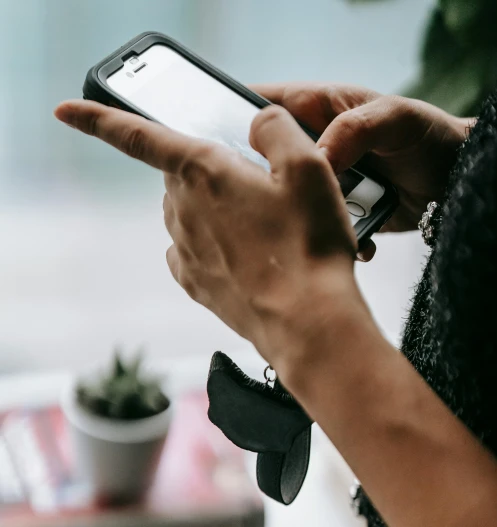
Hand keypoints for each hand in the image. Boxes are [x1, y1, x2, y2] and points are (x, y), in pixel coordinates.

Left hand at [55, 100, 363, 373]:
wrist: (307, 321)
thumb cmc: (309, 245)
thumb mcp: (309, 166)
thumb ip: (275, 129)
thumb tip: (256, 125)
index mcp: (203, 170)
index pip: (137, 135)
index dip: (97, 119)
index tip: (63, 111)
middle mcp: (183, 209)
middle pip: (181, 175)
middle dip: (211, 174)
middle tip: (261, 191)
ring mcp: (185, 250)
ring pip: (187, 214)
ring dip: (214, 212)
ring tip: (264, 230)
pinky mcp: (195, 284)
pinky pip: (189, 252)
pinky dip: (209, 246)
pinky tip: (240, 255)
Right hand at [254, 83, 471, 233]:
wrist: (458, 185)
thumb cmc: (429, 137)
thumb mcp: (395, 120)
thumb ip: (353, 129)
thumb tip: (315, 158)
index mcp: (316, 109)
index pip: (262, 106)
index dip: (237, 124)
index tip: (230, 154)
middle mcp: (313, 146)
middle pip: (266, 164)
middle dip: (268, 187)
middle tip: (281, 205)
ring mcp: (323, 183)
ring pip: (292, 204)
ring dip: (305, 220)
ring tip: (330, 228)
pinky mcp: (336, 215)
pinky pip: (319, 230)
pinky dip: (333, 240)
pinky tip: (357, 244)